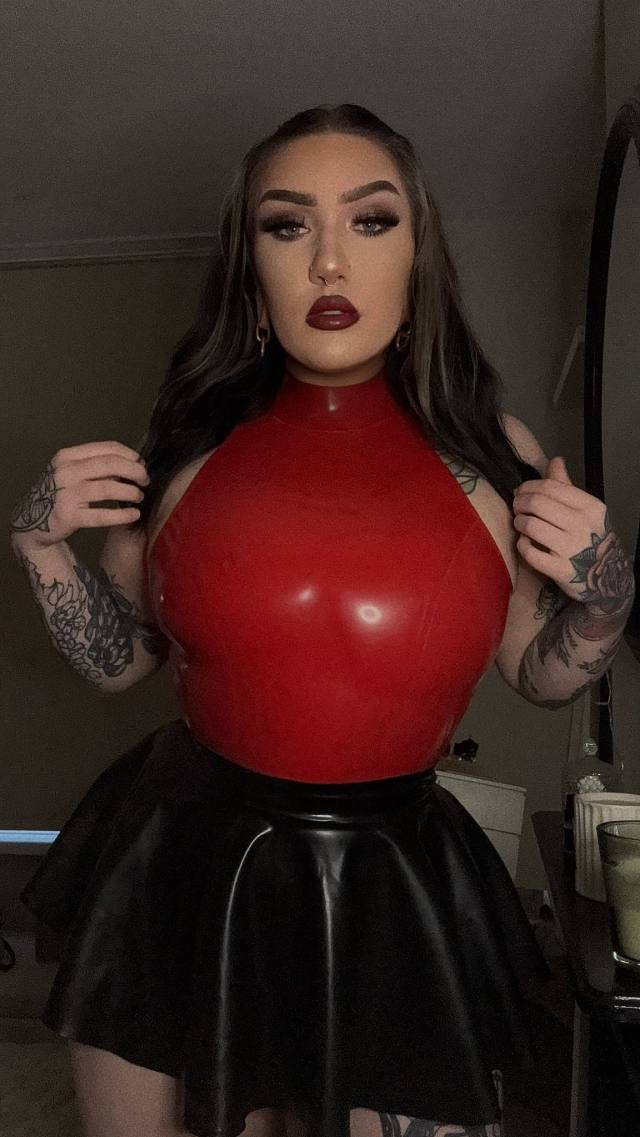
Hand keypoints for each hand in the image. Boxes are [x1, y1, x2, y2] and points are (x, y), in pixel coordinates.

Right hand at [9, 441, 149, 547]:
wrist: (33, 522)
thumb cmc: (59, 493)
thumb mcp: (72, 473)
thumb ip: (97, 467)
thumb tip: (133, 465)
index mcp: (67, 456)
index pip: (106, 448)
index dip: (129, 455)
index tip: (140, 464)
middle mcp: (65, 471)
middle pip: (110, 464)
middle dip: (134, 471)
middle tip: (145, 481)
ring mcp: (65, 493)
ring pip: (108, 488)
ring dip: (130, 492)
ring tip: (138, 496)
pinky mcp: (68, 516)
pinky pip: (101, 515)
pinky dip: (122, 515)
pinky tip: (134, 514)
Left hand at [513, 456, 634, 611]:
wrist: (608, 576)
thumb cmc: (592, 538)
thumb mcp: (586, 510)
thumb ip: (566, 486)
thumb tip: (555, 460)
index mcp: (590, 506)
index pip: (550, 486)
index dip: (528, 486)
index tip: (521, 491)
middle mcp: (583, 526)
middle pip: (537, 503)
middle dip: (519, 502)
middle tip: (517, 507)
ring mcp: (572, 549)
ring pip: (531, 526)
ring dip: (519, 522)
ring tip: (520, 523)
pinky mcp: (561, 570)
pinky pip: (530, 553)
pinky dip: (522, 544)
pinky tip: (524, 541)